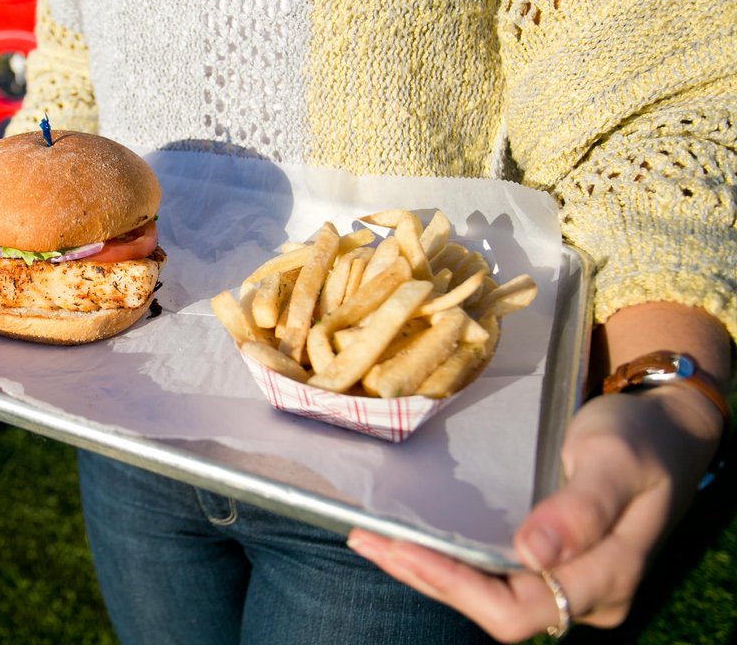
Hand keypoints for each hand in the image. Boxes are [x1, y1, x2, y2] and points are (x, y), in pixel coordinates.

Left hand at [347, 385, 723, 640]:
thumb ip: (581, 507)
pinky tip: (407, 533)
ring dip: (426, 568)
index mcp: (605, 579)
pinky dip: (446, 555)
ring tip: (369, 537)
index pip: (518, 610)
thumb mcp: (616, 460)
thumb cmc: (643, 439)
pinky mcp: (548, 559)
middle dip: (426, 576)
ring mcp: (565, 578)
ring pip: (485, 593)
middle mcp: (583, 593)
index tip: (404, 547)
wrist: (666, 426)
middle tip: (368, 539)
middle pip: (493, 609)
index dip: (457, 587)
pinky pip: (490, 571)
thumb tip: (533, 552)